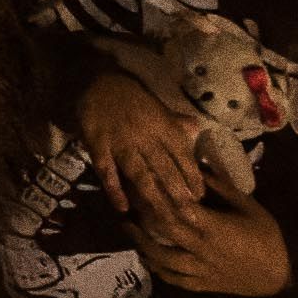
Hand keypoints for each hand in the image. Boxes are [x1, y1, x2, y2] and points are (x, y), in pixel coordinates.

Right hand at [75, 70, 204, 212]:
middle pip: (165, 169)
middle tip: (190, 217)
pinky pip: (107, 171)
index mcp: (162, 125)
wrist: (97, 79)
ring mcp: (121, 142)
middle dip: (178, 194)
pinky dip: (115, 190)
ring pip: (140, 173)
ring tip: (164, 218)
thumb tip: (197, 130)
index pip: (182, 155)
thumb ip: (176, 121)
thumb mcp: (157, 105)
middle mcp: (145, 136)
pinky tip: (123, 208)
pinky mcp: (98, 145)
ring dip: (153, 197)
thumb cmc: (131, 96)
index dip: (192, 176)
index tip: (200, 196)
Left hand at [130, 181, 291, 296]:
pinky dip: (158, 269)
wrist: (281, 275)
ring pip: (162, 260)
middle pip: (163, 233)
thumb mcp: (248, 206)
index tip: (141, 183)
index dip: (157, 196)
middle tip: (127, 204)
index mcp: (213, 227)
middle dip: (142, 218)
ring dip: (142, 245)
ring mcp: (200, 270)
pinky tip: (147, 258)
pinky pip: (174, 279)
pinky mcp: (203, 285)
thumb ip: (222, 187)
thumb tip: (198, 167)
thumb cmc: (267, 236)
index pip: (177, 210)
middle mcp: (201, 249)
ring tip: (128, 229)